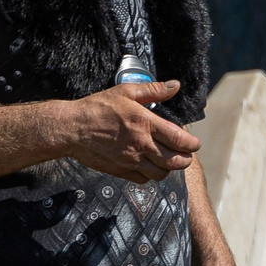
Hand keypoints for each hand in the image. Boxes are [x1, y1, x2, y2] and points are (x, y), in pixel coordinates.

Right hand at [64, 80, 199, 181]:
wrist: (72, 128)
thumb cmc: (98, 107)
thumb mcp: (126, 92)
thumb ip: (154, 90)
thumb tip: (175, 86)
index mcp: (145, 124)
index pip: (179, 140)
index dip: (192, 144)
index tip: (194, 143)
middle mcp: (141, 145)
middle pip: (175, 161)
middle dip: (185, 159)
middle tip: (185, 154)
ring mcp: (130, 160)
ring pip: (161, 174)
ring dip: (168, 169)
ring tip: (168, 160)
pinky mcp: (120, 170)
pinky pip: (144, 180)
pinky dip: (150, 175)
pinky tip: (149, 165)